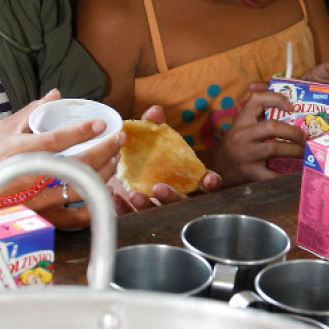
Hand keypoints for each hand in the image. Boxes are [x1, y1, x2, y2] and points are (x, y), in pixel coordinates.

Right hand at [0, 90, 122, 228]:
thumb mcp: (4, 129)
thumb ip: (32, 111)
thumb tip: (56, 94)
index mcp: (20, 152)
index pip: (57, 140)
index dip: (82, 131)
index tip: (102, 124)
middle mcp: (33, 177)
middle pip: (78, 164)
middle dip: (105, 150)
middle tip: (118, 138)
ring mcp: (40, 200)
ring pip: (82, 188)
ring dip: (105, 172)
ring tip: (113, 159)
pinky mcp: (45, 217)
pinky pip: (78, 215)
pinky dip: (94, 203)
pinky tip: (103, 189)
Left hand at [108, 105, 222, 213]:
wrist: (118, 168)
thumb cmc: (143, 155)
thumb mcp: (148, 139)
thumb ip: (153, 126)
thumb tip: (155, 111)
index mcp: (187, 177)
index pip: (207, 183)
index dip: (211, 182)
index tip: (208, 180)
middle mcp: (177, 196)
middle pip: (183, 203)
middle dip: (173, 196)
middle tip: (158, 186)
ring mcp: (159, 208)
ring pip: (160, 213)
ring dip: (148, 205)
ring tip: (134, 194)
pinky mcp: (138, 216)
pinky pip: (134, 217)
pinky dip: (125, 209)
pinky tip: (117, 198)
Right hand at [200, 90, 306, 187]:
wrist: (218, 166)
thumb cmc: (236, 141)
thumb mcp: (242, 122)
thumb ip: (258, 109)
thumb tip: (275, 89)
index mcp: (242, 120)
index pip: (257, 100)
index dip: (276, 99)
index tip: (291, 106)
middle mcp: (243, 135)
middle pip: (271, 127)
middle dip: (293, 132)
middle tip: (305, 137)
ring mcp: (247, 154)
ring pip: (275, 149)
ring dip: (295, 151)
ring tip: (305, 152)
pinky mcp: (251, 172)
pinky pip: (272, 174)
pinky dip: (287, 175)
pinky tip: (297, 172)